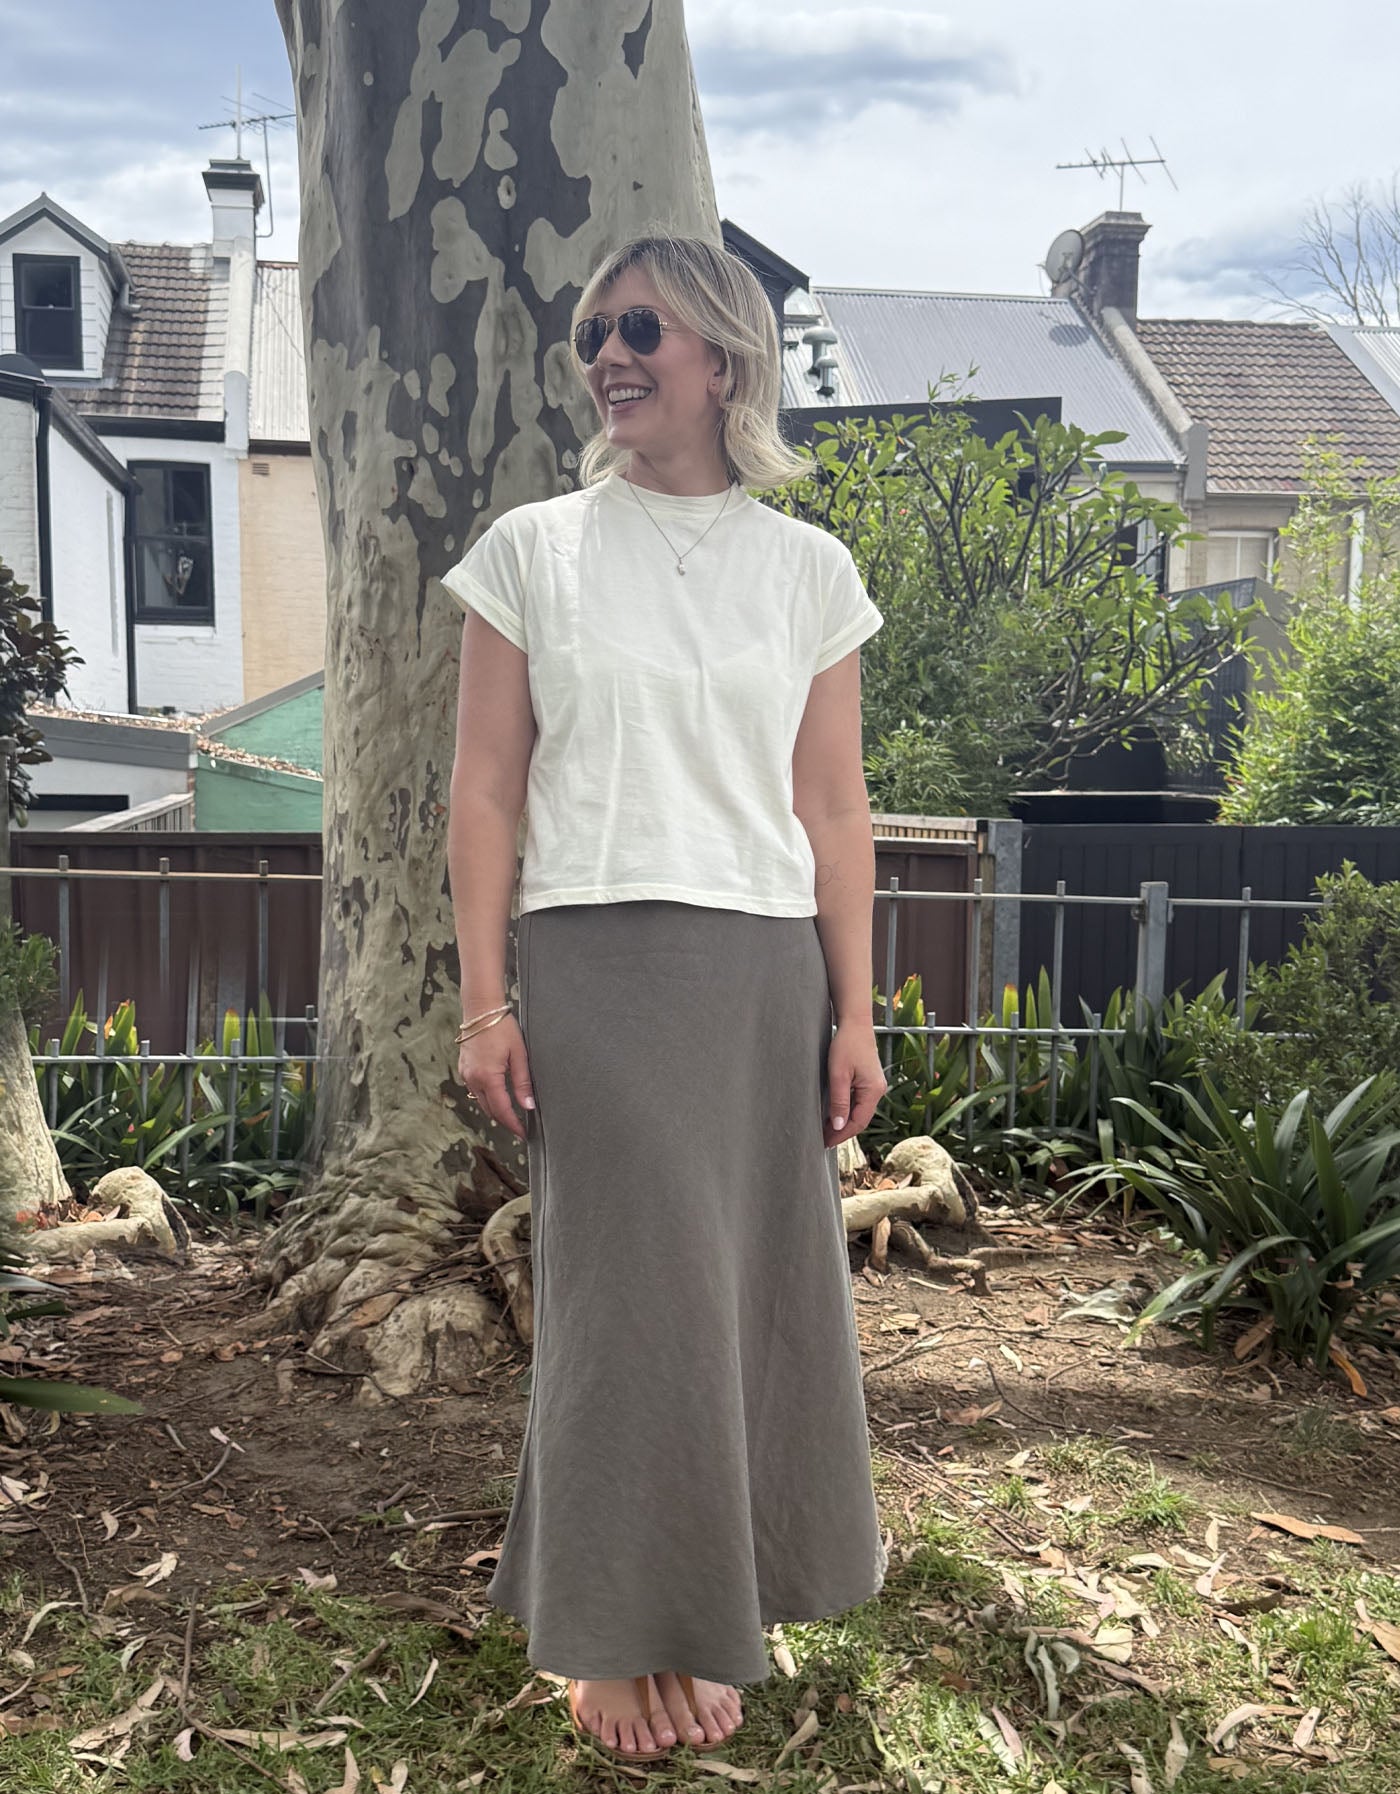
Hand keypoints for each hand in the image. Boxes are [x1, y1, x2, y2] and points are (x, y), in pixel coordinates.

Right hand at [457, 1014, 534, 1142]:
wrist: (481, 1010)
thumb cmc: (502, 1028)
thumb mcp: (519, 1055)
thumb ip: (523, 1083)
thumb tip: (528, 1106)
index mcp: (488, 1077)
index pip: (502, 1110)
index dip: (513, 1125)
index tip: (523, 1134)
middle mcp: (473, 1079)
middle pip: (489, 1110)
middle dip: (504, 1121)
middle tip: (520, 1127)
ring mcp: (466, 1074)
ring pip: (480, 1102)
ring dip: (495, 1110)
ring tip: (511, 1115)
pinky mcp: (464, 1069)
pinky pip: (475, 1091)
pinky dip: (486, 1098)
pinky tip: (498, 1097)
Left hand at [823, 1020, 886, 1148]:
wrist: (855, 1023)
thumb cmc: (846, 1044)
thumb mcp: (838, 1075)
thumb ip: (839, 1102)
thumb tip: (839, 1126)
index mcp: (873, 1091)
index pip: (858, 1122)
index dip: (842, 1134)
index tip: (826, 1142)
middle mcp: (878, 1090)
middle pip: (861, 1119)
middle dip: (843, 1131)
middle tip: (824, 1140)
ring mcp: (875, 1086)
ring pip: (860, 1111)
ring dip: (844, 1122)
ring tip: (826, 1130)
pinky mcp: (869, 1081)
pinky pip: (859, 1102)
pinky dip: (847, 1111)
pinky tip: (835, 1113)